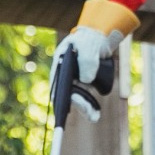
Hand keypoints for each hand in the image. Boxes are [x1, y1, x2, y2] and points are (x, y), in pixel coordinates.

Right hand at [55, 0, 133, 122]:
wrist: (98, 38)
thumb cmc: (90, 40)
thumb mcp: (88, 46)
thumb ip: (87, 60)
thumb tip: (86, 81)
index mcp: (60, 64)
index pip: (56, 83)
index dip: (59, 97)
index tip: (63, 108)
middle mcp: (64, 75)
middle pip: (66, 95)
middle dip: (78, 104)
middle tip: (90, 112)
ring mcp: (73, 81)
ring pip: (76, 99)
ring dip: (85, 108)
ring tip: (95, 116)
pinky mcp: (83, 85)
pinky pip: (84, 98)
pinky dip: (89, 106)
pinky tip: (95, 114)